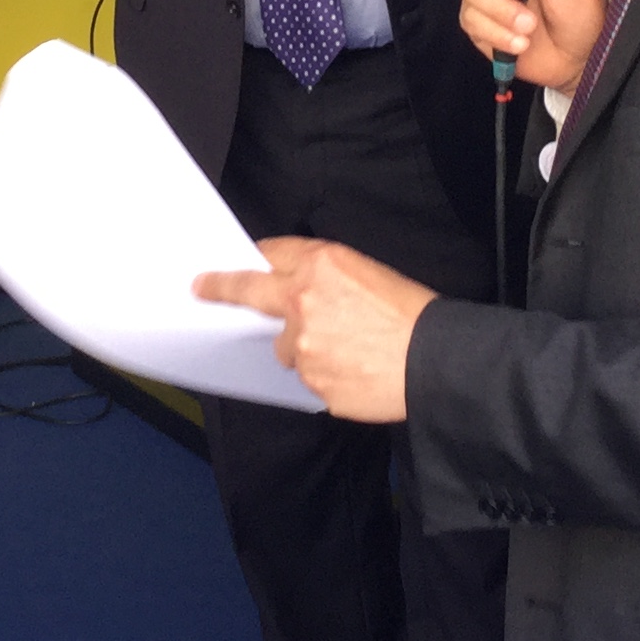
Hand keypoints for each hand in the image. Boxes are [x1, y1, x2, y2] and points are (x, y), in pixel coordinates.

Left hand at [194, 236, 433, 422]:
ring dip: (306, 348)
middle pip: (254, 297)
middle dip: (223, 291)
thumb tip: (291, 287)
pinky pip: (309, 378)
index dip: (242, 264)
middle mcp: (303, 302)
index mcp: (320, 265)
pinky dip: (327, 375)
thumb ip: (321, 276)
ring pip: (288, 347)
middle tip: (202, 289)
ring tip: (351, 348)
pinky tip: (356, 370)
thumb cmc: (412, 314)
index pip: (268, 257)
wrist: (436, 361)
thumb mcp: (368, 271)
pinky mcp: (313, 383)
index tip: (212, 272)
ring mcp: (304, 346)